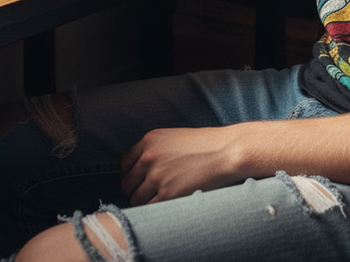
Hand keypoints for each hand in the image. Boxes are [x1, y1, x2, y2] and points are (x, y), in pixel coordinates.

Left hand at [121, 127, 241, 204]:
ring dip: (144, 203)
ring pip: (136, 198)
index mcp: (149, 140)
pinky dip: (154, 211)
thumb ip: (155, 150)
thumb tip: (141, 169)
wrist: (225, 152)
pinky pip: (149, 209)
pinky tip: (165, 207)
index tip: (137, 182)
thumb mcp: (173, 138)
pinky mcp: (167, 194)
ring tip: (158, 202)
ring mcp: (156, 176)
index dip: (131, 175)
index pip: (125, 164)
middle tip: (147, 195)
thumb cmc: (204, 145)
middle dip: (135, 190)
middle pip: (127, 183)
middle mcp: (148, 157)